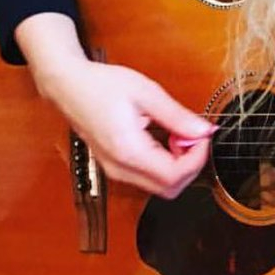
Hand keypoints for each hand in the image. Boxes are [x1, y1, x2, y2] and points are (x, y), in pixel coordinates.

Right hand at [36, 57, 215, 199]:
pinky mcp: (115, 167)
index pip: (174, 176)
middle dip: (190, 165)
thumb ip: (178, 116)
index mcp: (128, 151)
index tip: (201, 136)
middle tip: (190, 135)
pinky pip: (148, 178)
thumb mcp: (147, 93)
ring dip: (178, 165)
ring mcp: (115, 171)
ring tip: (175, 134)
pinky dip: (164, 164)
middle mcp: (120, 168)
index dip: (197, 159)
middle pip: (169, 188)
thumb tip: (204, 131)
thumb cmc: (102, 85)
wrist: (69, 86)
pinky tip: (163, 138)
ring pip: (160, 187)